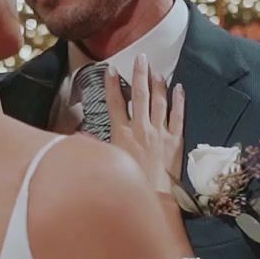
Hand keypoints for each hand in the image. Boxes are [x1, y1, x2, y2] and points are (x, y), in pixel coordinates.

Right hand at [105, 53, 184, 193]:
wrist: (153, 199)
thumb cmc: (128, 185)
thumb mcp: (107, 164)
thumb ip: (95, 147)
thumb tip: (80, 138)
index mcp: (121, 134)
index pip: (115, 103)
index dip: (112, 85)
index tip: (111, 70)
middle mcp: (140, 129)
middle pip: (139, 95)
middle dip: (139, 74)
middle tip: (141, 58)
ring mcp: (159, 133)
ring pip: (159, 102)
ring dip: (157, 84)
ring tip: (157, 71)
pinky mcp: (175, 140)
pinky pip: (178, 116)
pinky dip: (179, 101)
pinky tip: (179, 88)